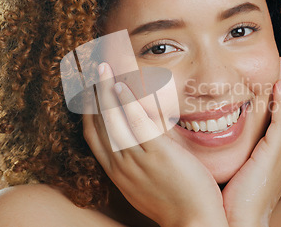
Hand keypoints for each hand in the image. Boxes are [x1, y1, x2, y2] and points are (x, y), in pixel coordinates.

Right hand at [83, 62, 228, 226]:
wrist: (193, 223)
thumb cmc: (174, 202)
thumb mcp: (146, 183)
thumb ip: (139, 161)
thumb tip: (141, 140)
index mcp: (117, 172)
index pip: (93, 136)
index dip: (87, 112)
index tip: (87, 93)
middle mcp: (120, 165)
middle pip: (97, 124)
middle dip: (90, 95)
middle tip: (89, 71)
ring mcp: (137, 159)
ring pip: (112, 119)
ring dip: (104, 90)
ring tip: (101, 68)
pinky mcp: (157, 154)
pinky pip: (135, 122)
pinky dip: (124, 102)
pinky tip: (120, 85)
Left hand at [221, 57, 280, 226]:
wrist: (234, 225)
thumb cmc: (225, 203)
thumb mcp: (227, 171)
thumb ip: (222, 152)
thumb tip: (201, 135)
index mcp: (270, 157)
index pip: (275, 121)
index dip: (273, 99)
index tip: (266, 79)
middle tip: (279, 64)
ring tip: (280, 65)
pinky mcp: (275, 155)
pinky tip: (277, 84)